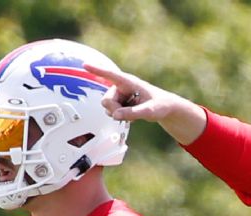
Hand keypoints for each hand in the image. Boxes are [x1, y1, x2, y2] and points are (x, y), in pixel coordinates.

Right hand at [84, 64, 207, 144]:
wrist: (165, 108)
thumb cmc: (160, 105)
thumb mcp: (149, 111)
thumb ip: (133, 113)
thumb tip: (115, 115)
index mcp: (129, 82)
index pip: (111, 75)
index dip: (97, 70)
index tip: (84, 64)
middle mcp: (121, 87)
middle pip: (106, 100)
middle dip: (114, 110)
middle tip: (128, 115)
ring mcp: (119, 95)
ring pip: (108, 107)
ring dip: (118, 114)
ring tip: (135, 113)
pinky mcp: (119, 102)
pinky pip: (111, 112)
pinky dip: (121, 116)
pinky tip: (132, 115)